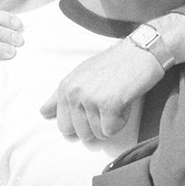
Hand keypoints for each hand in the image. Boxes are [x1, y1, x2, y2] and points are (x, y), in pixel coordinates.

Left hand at [40, 38, 163, 139]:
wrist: (140, 51)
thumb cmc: (114, 64)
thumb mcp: (81, 75)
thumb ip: (60, 96)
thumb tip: (43, 113)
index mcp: (65, 87)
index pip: (63, 125)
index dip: (80, 123)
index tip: (93, 109)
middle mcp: (74, 93)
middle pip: (80, 133)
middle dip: (96, 125)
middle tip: (107, 104)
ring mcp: (90, 99)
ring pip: (97, 134)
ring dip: (110, 122)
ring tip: (116, 100)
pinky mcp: (108, 105)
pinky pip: (110, 131)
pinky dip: (121, 121)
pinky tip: (124, 102)